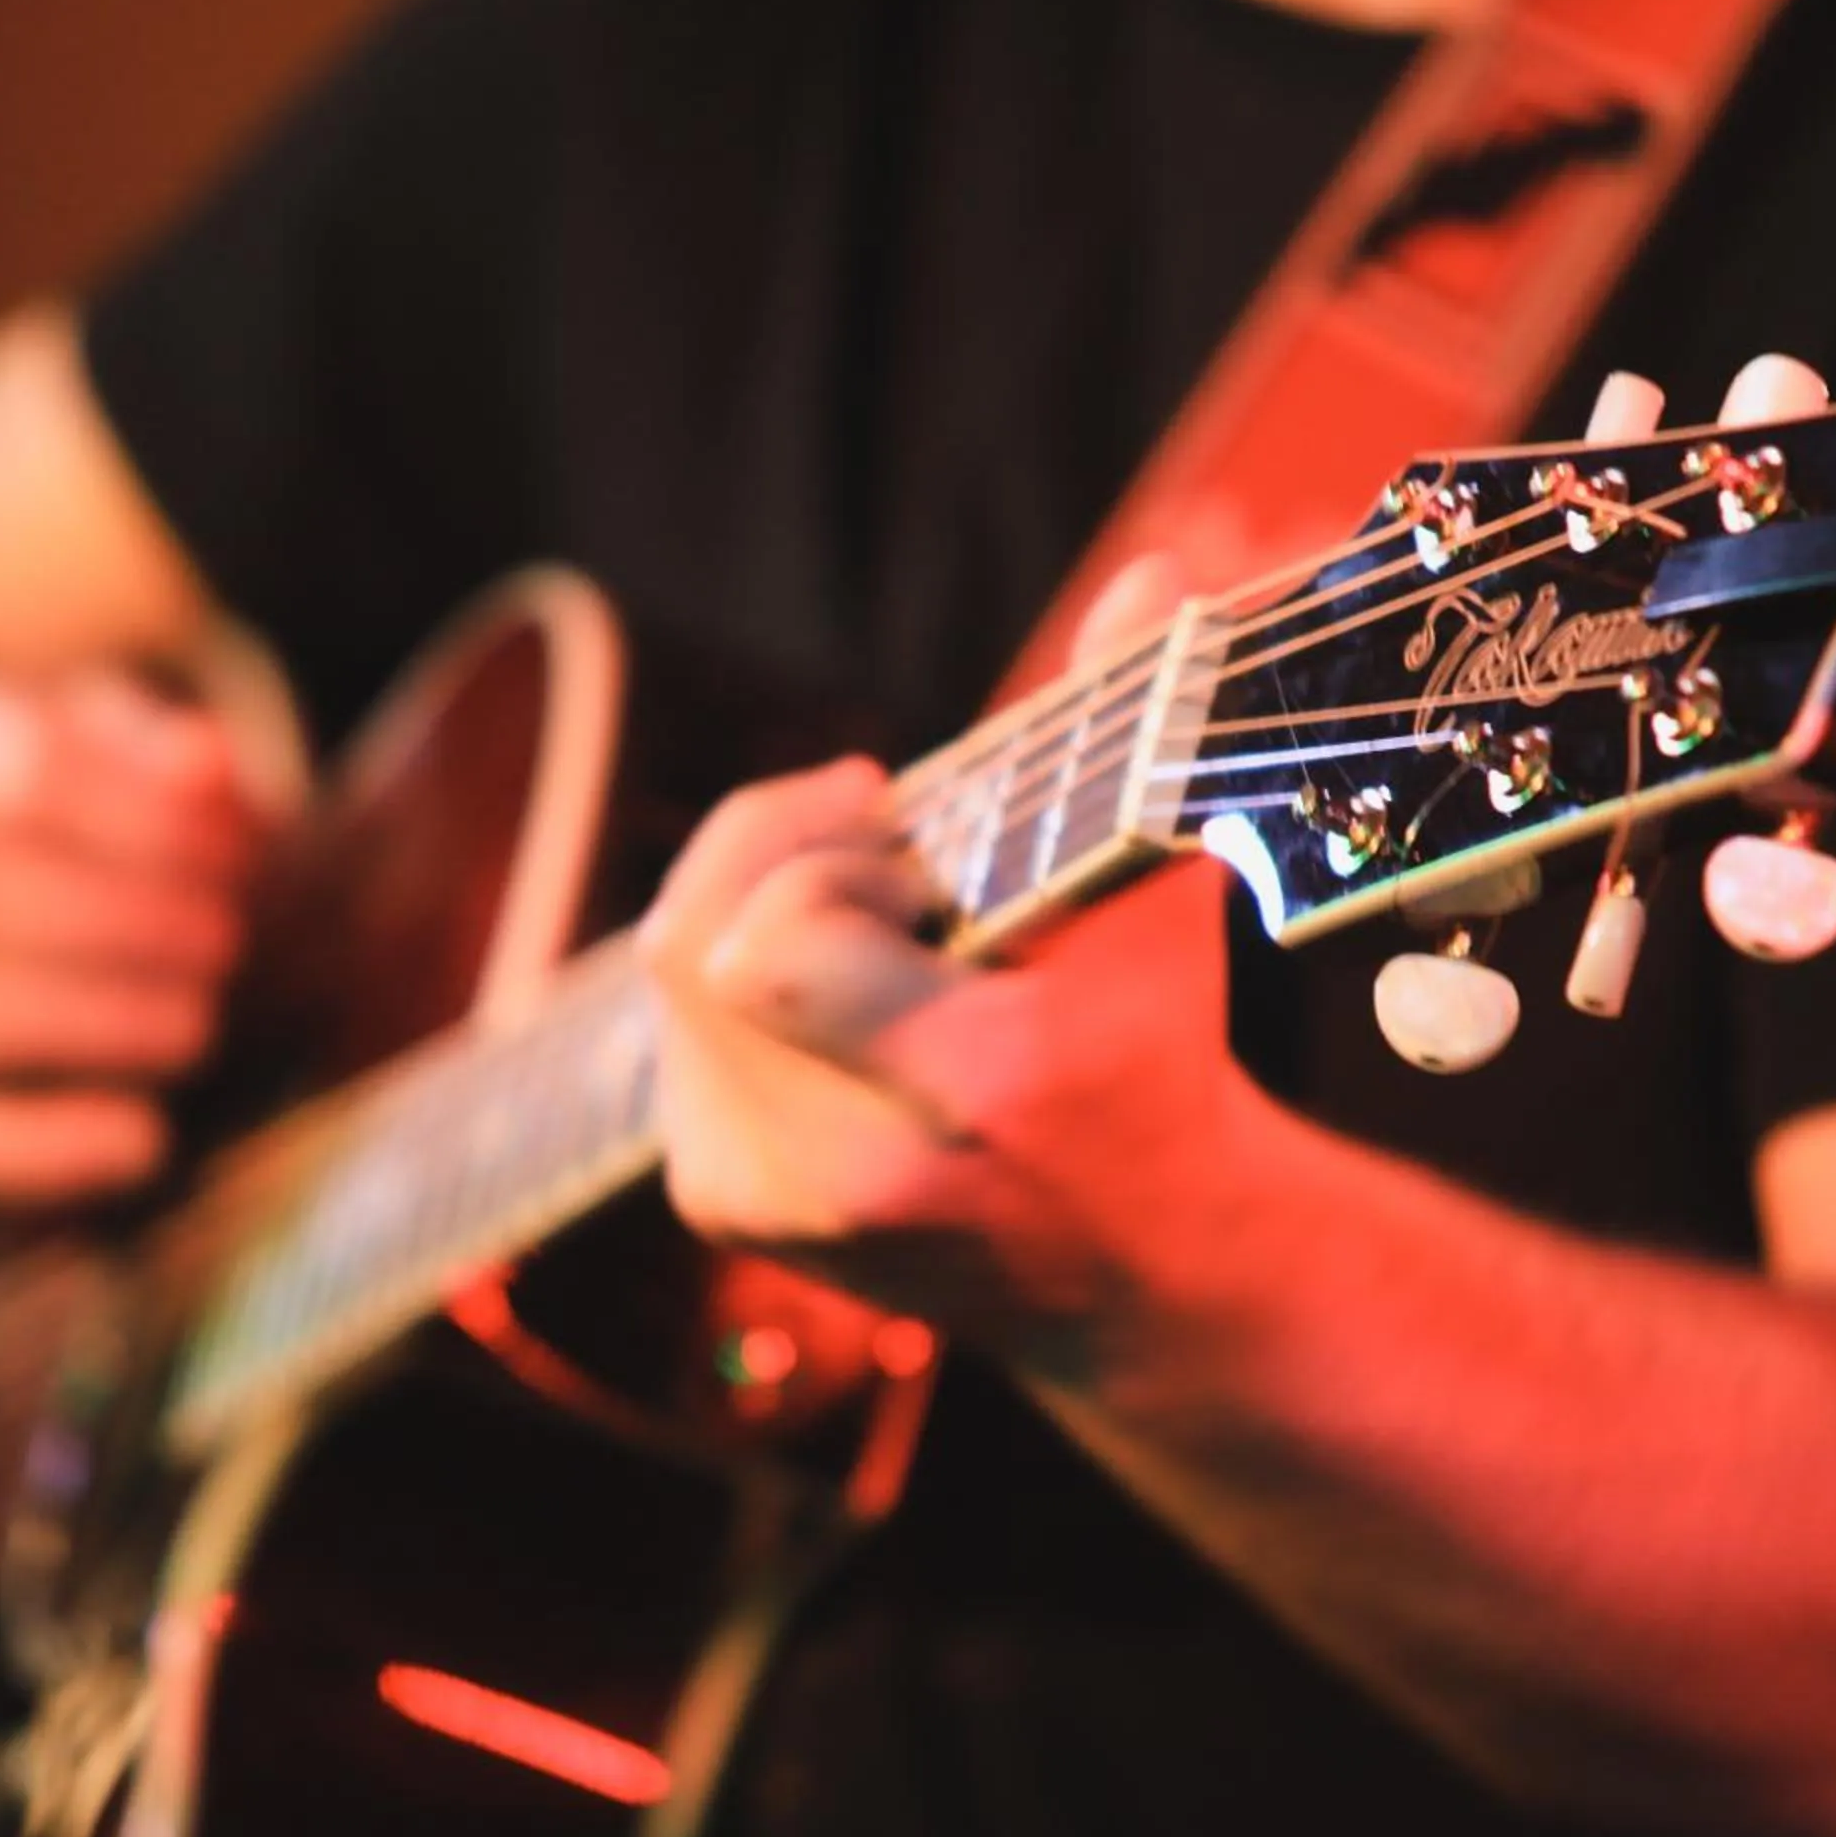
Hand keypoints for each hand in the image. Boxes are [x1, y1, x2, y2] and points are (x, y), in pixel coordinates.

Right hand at [0, 667, 262, 1199]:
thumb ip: (160, 756)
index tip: (236, 859)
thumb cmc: (44, 824)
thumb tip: (208, 760)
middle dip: (116, 921)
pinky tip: (146, 1141)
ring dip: (81, 1022)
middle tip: (226, 946)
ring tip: (197, 1026)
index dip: (146, 817)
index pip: (19, 761)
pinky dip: (34, 1148)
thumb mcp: (99, 759)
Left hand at [636, 755, 1251, 1363]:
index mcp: (968, 1090)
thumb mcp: (1161, 900)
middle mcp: (849, 1171)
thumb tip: (1151, 572)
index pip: (767, 942)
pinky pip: (676, 1036)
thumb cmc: (1150, 1052)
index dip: (813, 856)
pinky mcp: (725, 1208)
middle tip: (881, 842)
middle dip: (781, 861)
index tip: (899, 823)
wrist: (1137, 1264)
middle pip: (692, 948)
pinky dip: (746, 984)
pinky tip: (844, 996)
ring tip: (878, 925)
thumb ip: (1138, 736)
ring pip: (674, 983)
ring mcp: (772, 1205)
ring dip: (764, 914)